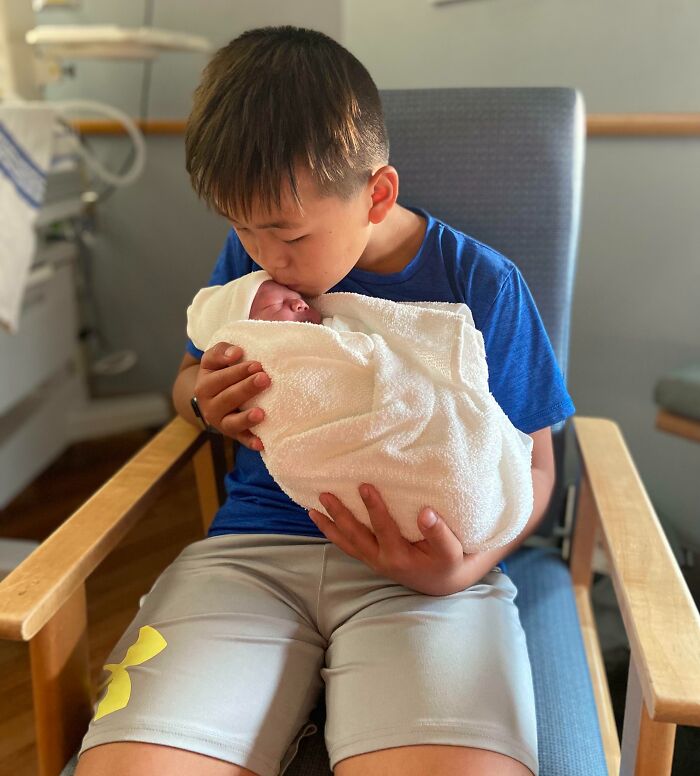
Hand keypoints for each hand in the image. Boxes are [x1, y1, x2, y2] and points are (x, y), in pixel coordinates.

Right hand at [194, 341, 270, 449]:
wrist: (212, 397)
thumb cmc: (219, 373)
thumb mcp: (214, 359)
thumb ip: (221, 351)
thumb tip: (235, 353)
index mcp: (204, 386)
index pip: (220, 378)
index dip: (238, 372)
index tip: (257, 365)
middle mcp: (210, 407)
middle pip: (228, 398)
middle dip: (246, 389)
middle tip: (265, 379)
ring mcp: (222, 423)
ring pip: (231, 423)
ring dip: (246, 419)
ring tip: (261, 413)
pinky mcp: (234, 434)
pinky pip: (242, 440)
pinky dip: (250, 443)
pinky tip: (262, 444)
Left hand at [307, 484, 469, 595]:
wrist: (443, 582)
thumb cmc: (449, 562)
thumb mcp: (451, 551)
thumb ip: (439, 533)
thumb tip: (426, 512)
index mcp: (400, 557)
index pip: (383, 529)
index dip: (373, 508)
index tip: (364, 485)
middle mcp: (381, 560)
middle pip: (355, 536)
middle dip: (339, 515)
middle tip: (325, 494)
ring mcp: (373, 560)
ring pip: (346, 543)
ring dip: (329, 526)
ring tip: (311, 509)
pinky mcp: (371, 557)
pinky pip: (348, 545)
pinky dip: (334, 532)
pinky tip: (322, 519)